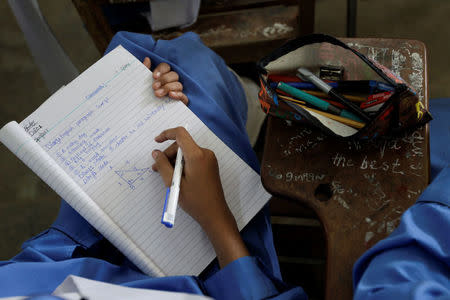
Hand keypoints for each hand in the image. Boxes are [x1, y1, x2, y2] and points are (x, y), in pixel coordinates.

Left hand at [142, 57, 188, 104]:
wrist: (143, 115)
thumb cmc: (144, 97)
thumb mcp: (142, 84)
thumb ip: (144, 71)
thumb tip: (147, 59)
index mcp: (163, 76)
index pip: (166, 67)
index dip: (161, 70)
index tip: (153, 77)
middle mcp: (171, 82)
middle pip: (174, 75)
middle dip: (164, 80)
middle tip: (154, 87)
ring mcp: (177, 92)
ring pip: (178, 84)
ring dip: (168, 87)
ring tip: (157, 94)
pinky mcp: (181, 102)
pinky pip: (184, 97)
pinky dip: (178, 94)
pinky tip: (171, 95)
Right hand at [152, 127, 248, 266]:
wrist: (214, 213)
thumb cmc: (195, 200)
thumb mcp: (174, 183)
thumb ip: (162, 165)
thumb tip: (155, 153)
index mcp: (197, 155)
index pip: (181, 134)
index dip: (166, 134)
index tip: (156, 141)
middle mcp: (205, 153)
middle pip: (182, 145)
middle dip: (168, 154)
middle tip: (156, 167)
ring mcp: (209, 159)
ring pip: (187, 152)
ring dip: (174, 160)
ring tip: (164, 174)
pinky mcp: (210, 165)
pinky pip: (193, 158)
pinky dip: (182, 164)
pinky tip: (175, 175)